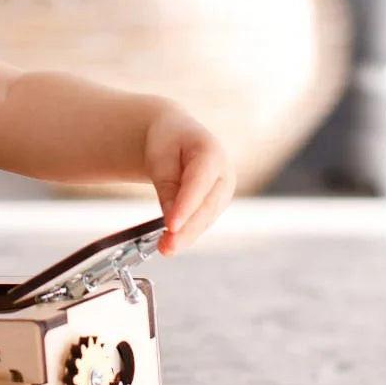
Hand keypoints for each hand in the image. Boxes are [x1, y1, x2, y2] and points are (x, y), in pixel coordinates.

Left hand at [143, 107, 235, 254]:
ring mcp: (224, 192)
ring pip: (206, 219)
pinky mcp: (217, 205)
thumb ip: (166, 188)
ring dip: (187, 236)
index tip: (171, 225)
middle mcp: (225, 174)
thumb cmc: (168, 142)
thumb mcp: (160, 159)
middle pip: (206, 207)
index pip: (199, 184)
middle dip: (187, 229)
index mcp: (212, 153)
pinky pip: (202, 221)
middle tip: (166, 246)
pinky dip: (188, 234)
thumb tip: (171, 222)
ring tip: (165, 249)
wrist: (177, 135)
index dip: (186, 207)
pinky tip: (172, 244)